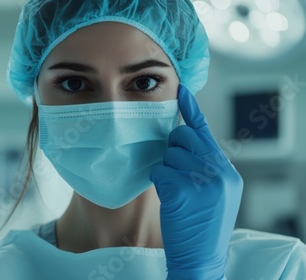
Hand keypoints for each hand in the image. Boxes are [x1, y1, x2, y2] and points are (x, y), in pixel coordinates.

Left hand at [150, 85, 242, 279]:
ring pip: (168, 155)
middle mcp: (219, 171)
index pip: (206, 132)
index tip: (182, 90)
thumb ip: (205, 166)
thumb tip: (181, 143)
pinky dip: (159, 183)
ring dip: (166, 172)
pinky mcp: (183, 189)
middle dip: (173, 150)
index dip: (191, 110)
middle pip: (183, 137)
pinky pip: (159, 171)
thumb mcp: (214, 193)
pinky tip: (171, 200)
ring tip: (178, 195)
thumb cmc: (202, 227)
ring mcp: (203, 180)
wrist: (202, 259)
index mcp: (227, 171)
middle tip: (176, 172)